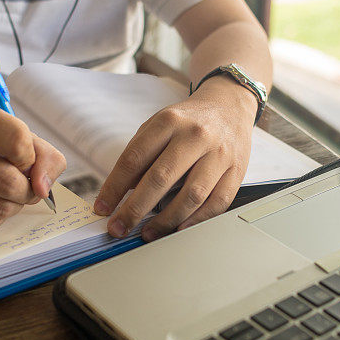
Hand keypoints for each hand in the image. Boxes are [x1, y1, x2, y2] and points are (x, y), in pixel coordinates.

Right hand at [0, 103, 65, 229]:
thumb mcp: (29, 139)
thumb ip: (48, 160)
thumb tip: (42, 189)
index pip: (18, 145)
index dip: (30, 162)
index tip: (27, 162)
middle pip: (8, 183)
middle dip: (27, 192)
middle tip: (26, 186)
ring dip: (14, 206)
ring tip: (10, 193)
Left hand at [94, 77, 255, 240]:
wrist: (229, 106)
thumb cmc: (189, 121)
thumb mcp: (159, 125)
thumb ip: (141, 155)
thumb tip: (121, 194)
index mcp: (169, 121)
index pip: (135, 158)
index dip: (114, 187)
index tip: (103, 208)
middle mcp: (195, 136)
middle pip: (161, 178)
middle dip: (135, 209)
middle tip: (119, 228)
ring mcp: (219, 154)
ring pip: (191, 195)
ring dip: (166, 220)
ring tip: (148, 234)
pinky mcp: (236, 171)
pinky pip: (217, 203)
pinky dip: (197, 221)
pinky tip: (179, 229)